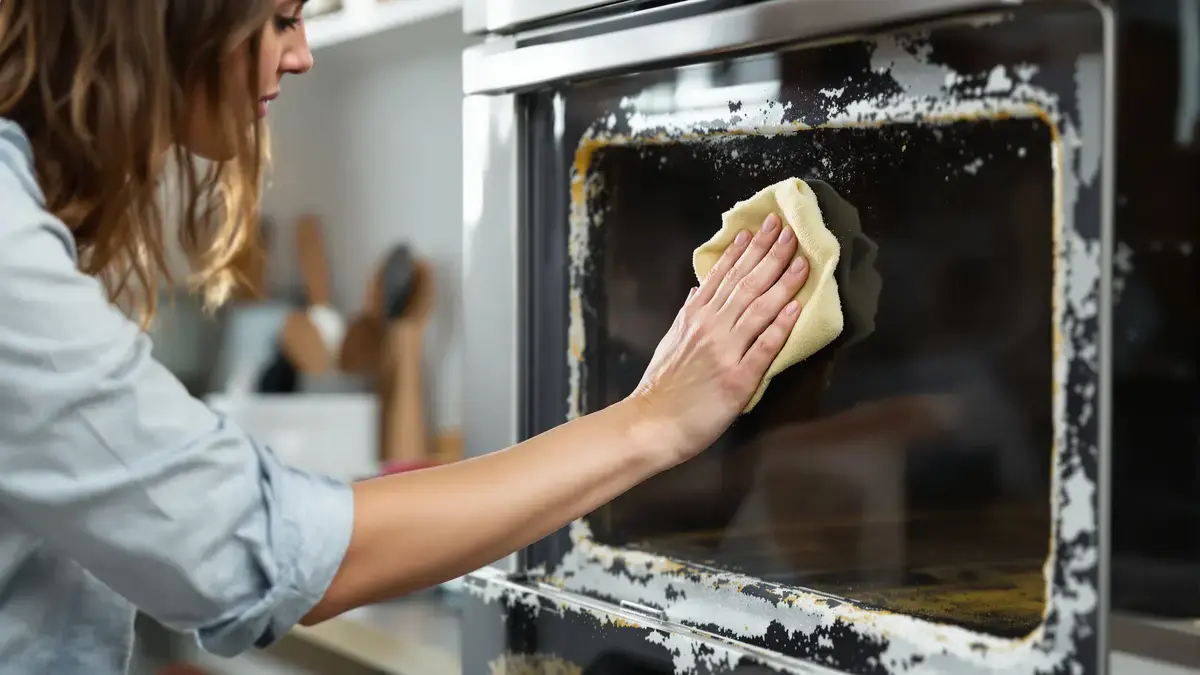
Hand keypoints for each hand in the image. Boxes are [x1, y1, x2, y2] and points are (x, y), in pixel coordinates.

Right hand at [629, 214, 809, 465]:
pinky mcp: (737, 379)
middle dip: (770, 255)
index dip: (745, 250)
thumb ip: (687, 313)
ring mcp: (725, 352)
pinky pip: (763, 348)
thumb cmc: (662, 386)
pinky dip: (780, 327)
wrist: (652, 424)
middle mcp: (710, 328)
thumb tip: (699, 288)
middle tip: (788, 230)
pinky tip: (797, 309)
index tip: (761, 229)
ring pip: (758, 309)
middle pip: (745, 284)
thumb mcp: (670, 341)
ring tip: (802, 261)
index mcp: (695, 317)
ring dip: (782, 283)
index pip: (724, 275)